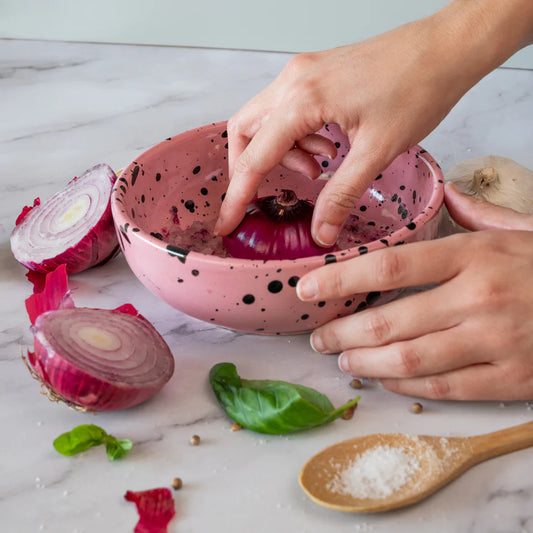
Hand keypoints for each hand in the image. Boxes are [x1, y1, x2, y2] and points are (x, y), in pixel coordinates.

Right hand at [215, 0, 528, 245]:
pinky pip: (287, 111)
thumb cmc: (418, 88)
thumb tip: (321, 232)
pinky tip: (328, 147)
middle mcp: (293, 80)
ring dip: (280, 153)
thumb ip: (341, 194)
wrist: (446, 48)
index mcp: (302, 99)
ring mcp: (303, 73)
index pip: (255, 156)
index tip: (225, 223)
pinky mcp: (316, 75)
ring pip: (264, 120)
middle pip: (245, 131)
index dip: (237, 196)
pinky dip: (296, 137)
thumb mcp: (378, 151)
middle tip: (270, 195)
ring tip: (319, 167)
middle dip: (250, 169)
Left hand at [296, 184, 532, 399]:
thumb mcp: (522, 229)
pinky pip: (442, 387)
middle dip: (343, 332)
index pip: (389, 266)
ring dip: (365, 363)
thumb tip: (448, 193)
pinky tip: (383, 379)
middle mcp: (479, 297)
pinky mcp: (511, 378)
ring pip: (409, 359)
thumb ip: (479, 214)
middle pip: (390, 321)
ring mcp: (495, 342)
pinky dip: (404, 385)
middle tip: (319, 337)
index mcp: (475, 254)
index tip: (307, 289)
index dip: (340, 280)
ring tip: (342, 359)